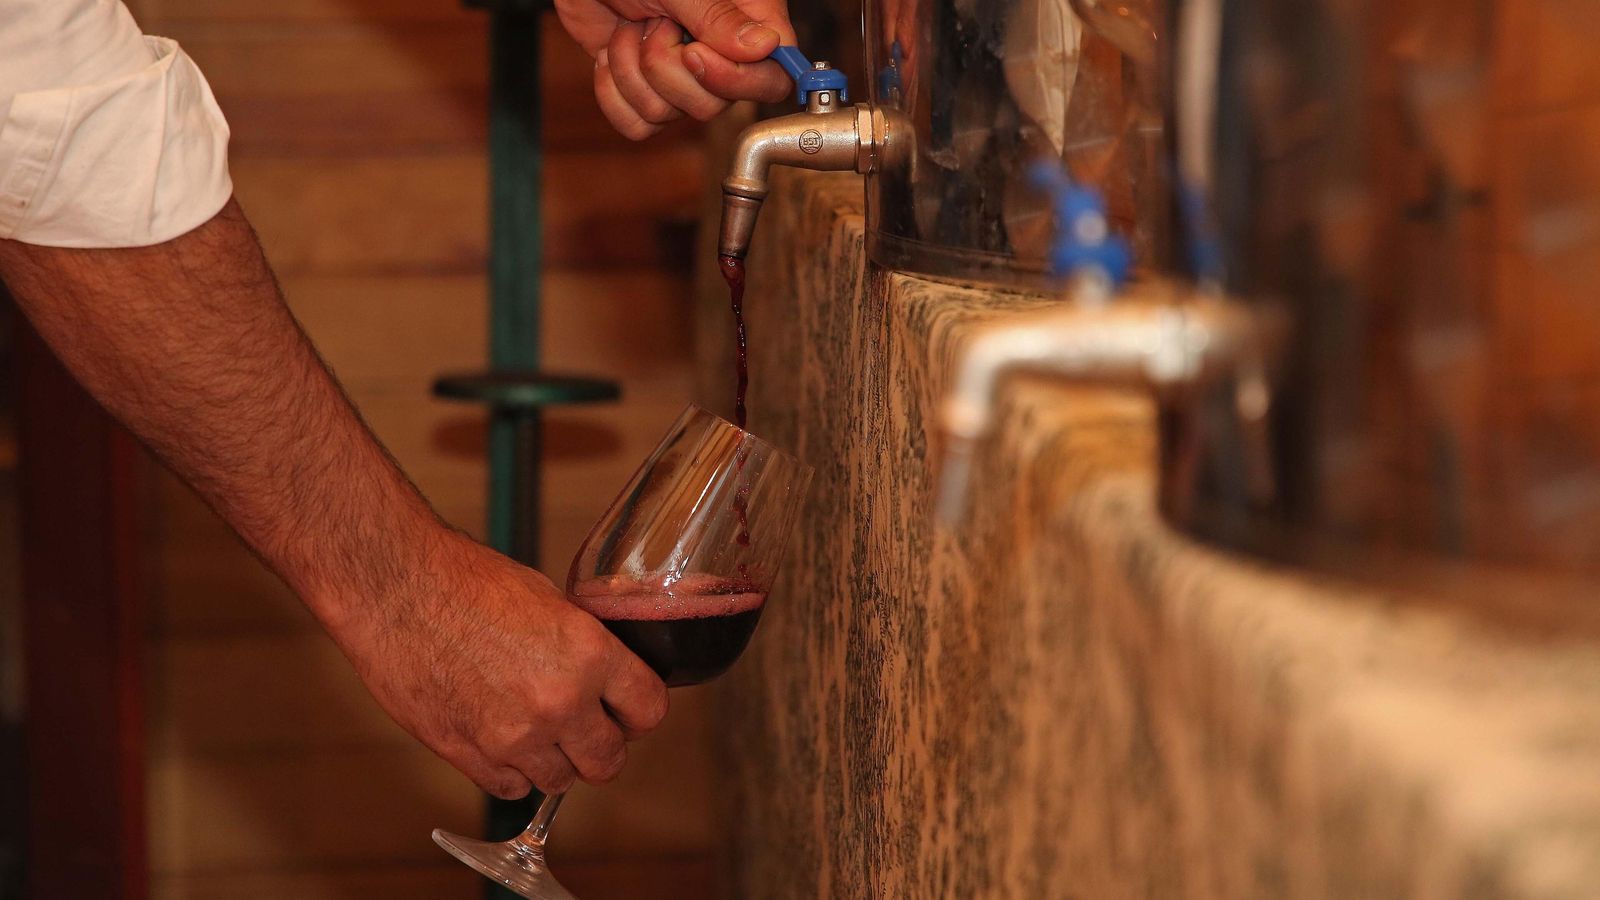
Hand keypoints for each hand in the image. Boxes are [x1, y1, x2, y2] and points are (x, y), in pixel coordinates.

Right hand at [332, 528, 669, 797]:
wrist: (395, 588)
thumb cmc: (464, 581)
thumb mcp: (550, 600)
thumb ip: (583, 647)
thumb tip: (604, 675)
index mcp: (587, 654)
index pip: (649, 709)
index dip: (639, 711)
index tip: (628, 710)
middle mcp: (558, 702)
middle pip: (608, 761)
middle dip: (602, 745)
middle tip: (586, 726)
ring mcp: (511, 735)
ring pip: (559, 782)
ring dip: (553, 760)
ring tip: (534, 725)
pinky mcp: (467, 754)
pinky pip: (509, 788)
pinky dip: (510, 771)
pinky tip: (500, 736)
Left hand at [555, 0, 797, 138]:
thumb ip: (719, 16)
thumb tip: (767, 45)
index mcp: (745, 20)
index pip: (772, 77)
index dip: (734, 80)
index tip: (694, 55)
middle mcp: (718, 55)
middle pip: (713, 106)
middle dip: (666, 68)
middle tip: (653, 22)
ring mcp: (681, 78)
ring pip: (668, 116)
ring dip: (632, 69)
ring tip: (631, 26)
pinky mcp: (645, 92)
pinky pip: (636, 125)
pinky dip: (613, 91)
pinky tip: (612, 53)